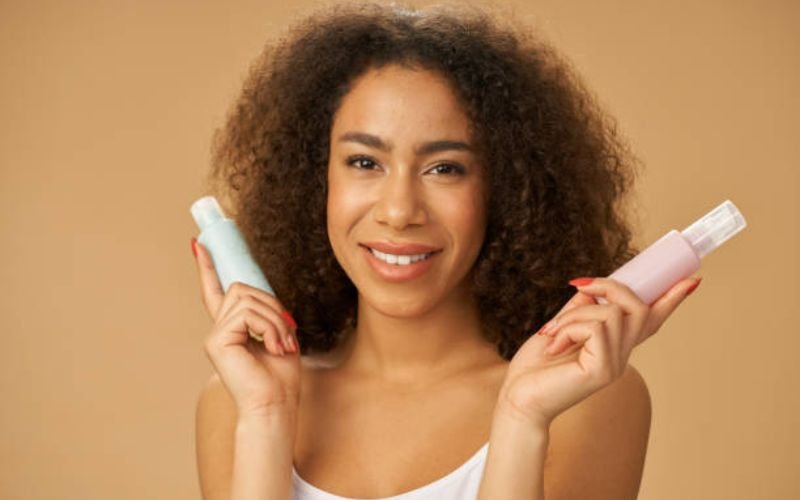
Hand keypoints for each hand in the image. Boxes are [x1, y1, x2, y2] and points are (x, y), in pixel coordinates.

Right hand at [192, 238, 301, 416]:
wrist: (275, 404)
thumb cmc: (280, 376)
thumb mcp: (278, 333)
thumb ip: (266, 310)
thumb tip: (260, 292)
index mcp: (232, 328)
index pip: (216, 291)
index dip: (208, 267)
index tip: (199, 243)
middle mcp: (219, 329)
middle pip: (242, 289)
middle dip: (271, 306)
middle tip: (285, 334)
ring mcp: (215, 335)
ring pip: (248, 299)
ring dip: (274, 320)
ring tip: (281, 345)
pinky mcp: (216, 340)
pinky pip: (247, 314)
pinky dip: (269, 327)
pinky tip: (274, 347)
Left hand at [497, 276, 701, 427]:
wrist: (519, 397)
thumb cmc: (536, 367)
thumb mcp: (561, 327)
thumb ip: (581, 309)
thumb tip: (593, 286)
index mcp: (614, 345)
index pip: (650, 321)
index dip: (671, 299)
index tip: (692, 280)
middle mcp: (621, 355)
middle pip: (638, 307)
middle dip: (609, 286)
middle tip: (578, 285)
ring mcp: (614, 364)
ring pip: (611, 313)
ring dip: (573, 315)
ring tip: (552, 333)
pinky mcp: (602, 370)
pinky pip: (595, 328)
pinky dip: (568, 328)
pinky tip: (554, 345)